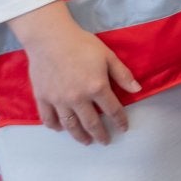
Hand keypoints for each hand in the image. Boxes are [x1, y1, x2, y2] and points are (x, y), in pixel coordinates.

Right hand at [9, 0, 140, 144]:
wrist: (50, 38)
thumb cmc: (81, 44)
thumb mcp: (108, 56)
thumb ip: (122, 74)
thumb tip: (137, 89)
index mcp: (97, 87)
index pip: (112, 110)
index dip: (120, 121)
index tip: (123, 128)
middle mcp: (78, 98)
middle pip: (91, 123)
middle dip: (100, 134)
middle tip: (104, 141)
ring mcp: (58, 100)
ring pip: (70, 125)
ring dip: (79, 136)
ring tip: (85, 141)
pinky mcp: (42, 98)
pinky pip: (48, 118)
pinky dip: (54, 126)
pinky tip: (60, 128)